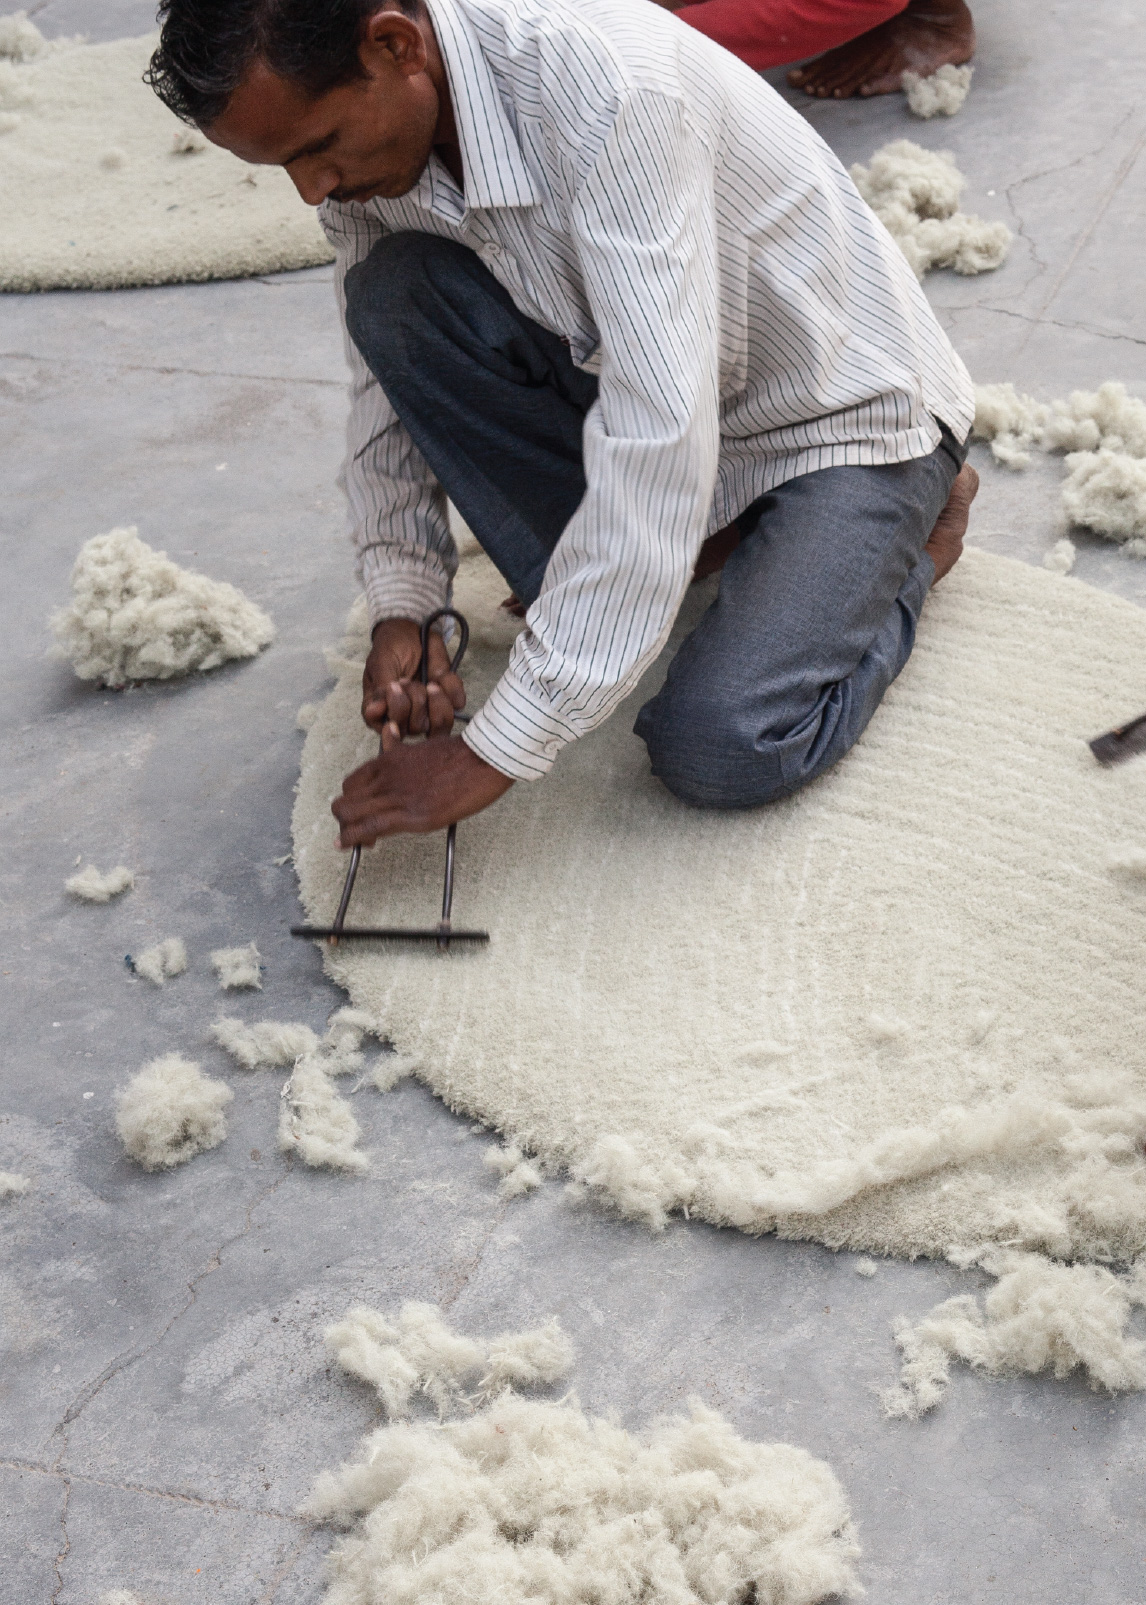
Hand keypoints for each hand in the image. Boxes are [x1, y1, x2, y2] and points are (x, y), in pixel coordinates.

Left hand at [332, 728, 513, 845]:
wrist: (483, 759)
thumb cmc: (461, 753)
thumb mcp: (422, 745)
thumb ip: (400, 748)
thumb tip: (391, 735)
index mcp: (390, 760)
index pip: (352, 783)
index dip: (351, 800)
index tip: (359, 812)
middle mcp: (386, 777)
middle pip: (346, 800)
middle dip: (344, 817)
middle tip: (354, 829)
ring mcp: (397, 796)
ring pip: (350, 814)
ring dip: (346, 830)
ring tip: (352, 841)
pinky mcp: (411, 815)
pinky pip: (370, 827)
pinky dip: (352, 839)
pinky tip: (348, 845)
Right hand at [362, 618, 465, 736]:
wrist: (413, 629)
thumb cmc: (391, 647)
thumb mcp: (381, 663)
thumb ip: (380, 688)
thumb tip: (374, 711)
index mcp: (382, 711)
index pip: (390, 730)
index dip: (397, 712)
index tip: (394, 686)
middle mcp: (405, 716)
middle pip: (415, 728)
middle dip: (415, 700)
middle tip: (408, 679)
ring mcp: (427, 710)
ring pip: (438, 722)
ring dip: (435, 698)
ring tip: (429, 681)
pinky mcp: (447, 700)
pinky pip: (456, 704)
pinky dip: (450, 685)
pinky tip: (442, 674)